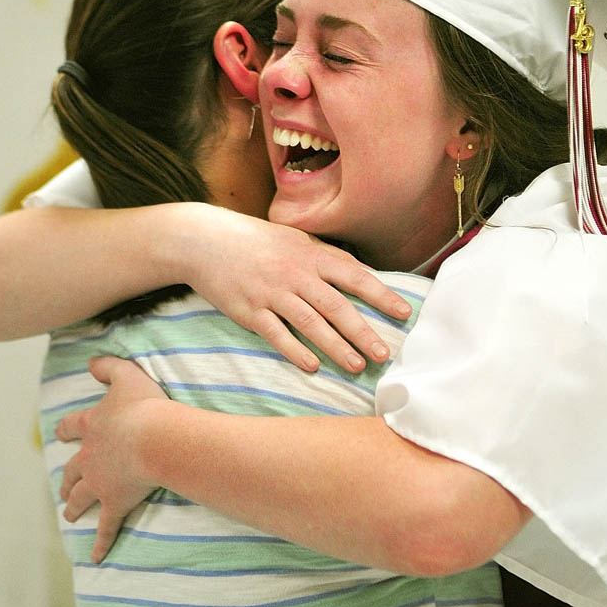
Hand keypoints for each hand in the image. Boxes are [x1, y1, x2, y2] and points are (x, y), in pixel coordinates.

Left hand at [56, 356, 166, 561]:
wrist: (155, 438)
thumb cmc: (144, 406)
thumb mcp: (127, 375)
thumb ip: (108, 366)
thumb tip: (91, 362)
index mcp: (92, 427)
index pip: (73, 428)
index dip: (67, 431)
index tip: (60, 435)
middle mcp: (90, 457)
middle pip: (72, 470)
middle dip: (66, 479)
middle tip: (63, 488)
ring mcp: (100, 482)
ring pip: (81, 497)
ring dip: (74, 505)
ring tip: (69, 515)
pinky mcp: (115, 503)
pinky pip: (106, 527)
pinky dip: (100, 542)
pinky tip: (95, 557)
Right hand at [179, 206, 411, 372]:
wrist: (203, 241)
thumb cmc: (254, 240)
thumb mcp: (293, 239)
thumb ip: (324, 258)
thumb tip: (360, 274)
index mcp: (310, 255)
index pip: (354, 276)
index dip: (381, 295)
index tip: (404, 312)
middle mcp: (294, 274)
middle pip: (336, 307)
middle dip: (363, 333)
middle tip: (385, 355)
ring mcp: (271, 293)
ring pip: (310, 325)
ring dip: (336, 348)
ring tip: (357, 366)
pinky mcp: (249, 311)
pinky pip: (277, 335)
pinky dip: (296, 352)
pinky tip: (313, 367)